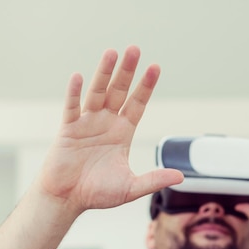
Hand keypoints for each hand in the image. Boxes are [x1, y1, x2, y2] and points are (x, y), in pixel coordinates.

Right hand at [39, 46, 182, 212]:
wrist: (67, 200)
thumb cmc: (96, 193)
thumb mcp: (131, 187)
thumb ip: (154, 180)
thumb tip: (181, 177)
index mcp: (122, 133)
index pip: (137, 104)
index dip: (146, 86)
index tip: (155, 67)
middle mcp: (106, 123)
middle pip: (119, 91)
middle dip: (127, 71)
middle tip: (135, 49)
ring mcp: (86, 124)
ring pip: (97, 93)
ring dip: (104, 73)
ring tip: (112, 52)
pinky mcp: (68, 130)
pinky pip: (72, 108)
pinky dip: (74, 93)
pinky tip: (79, 77)